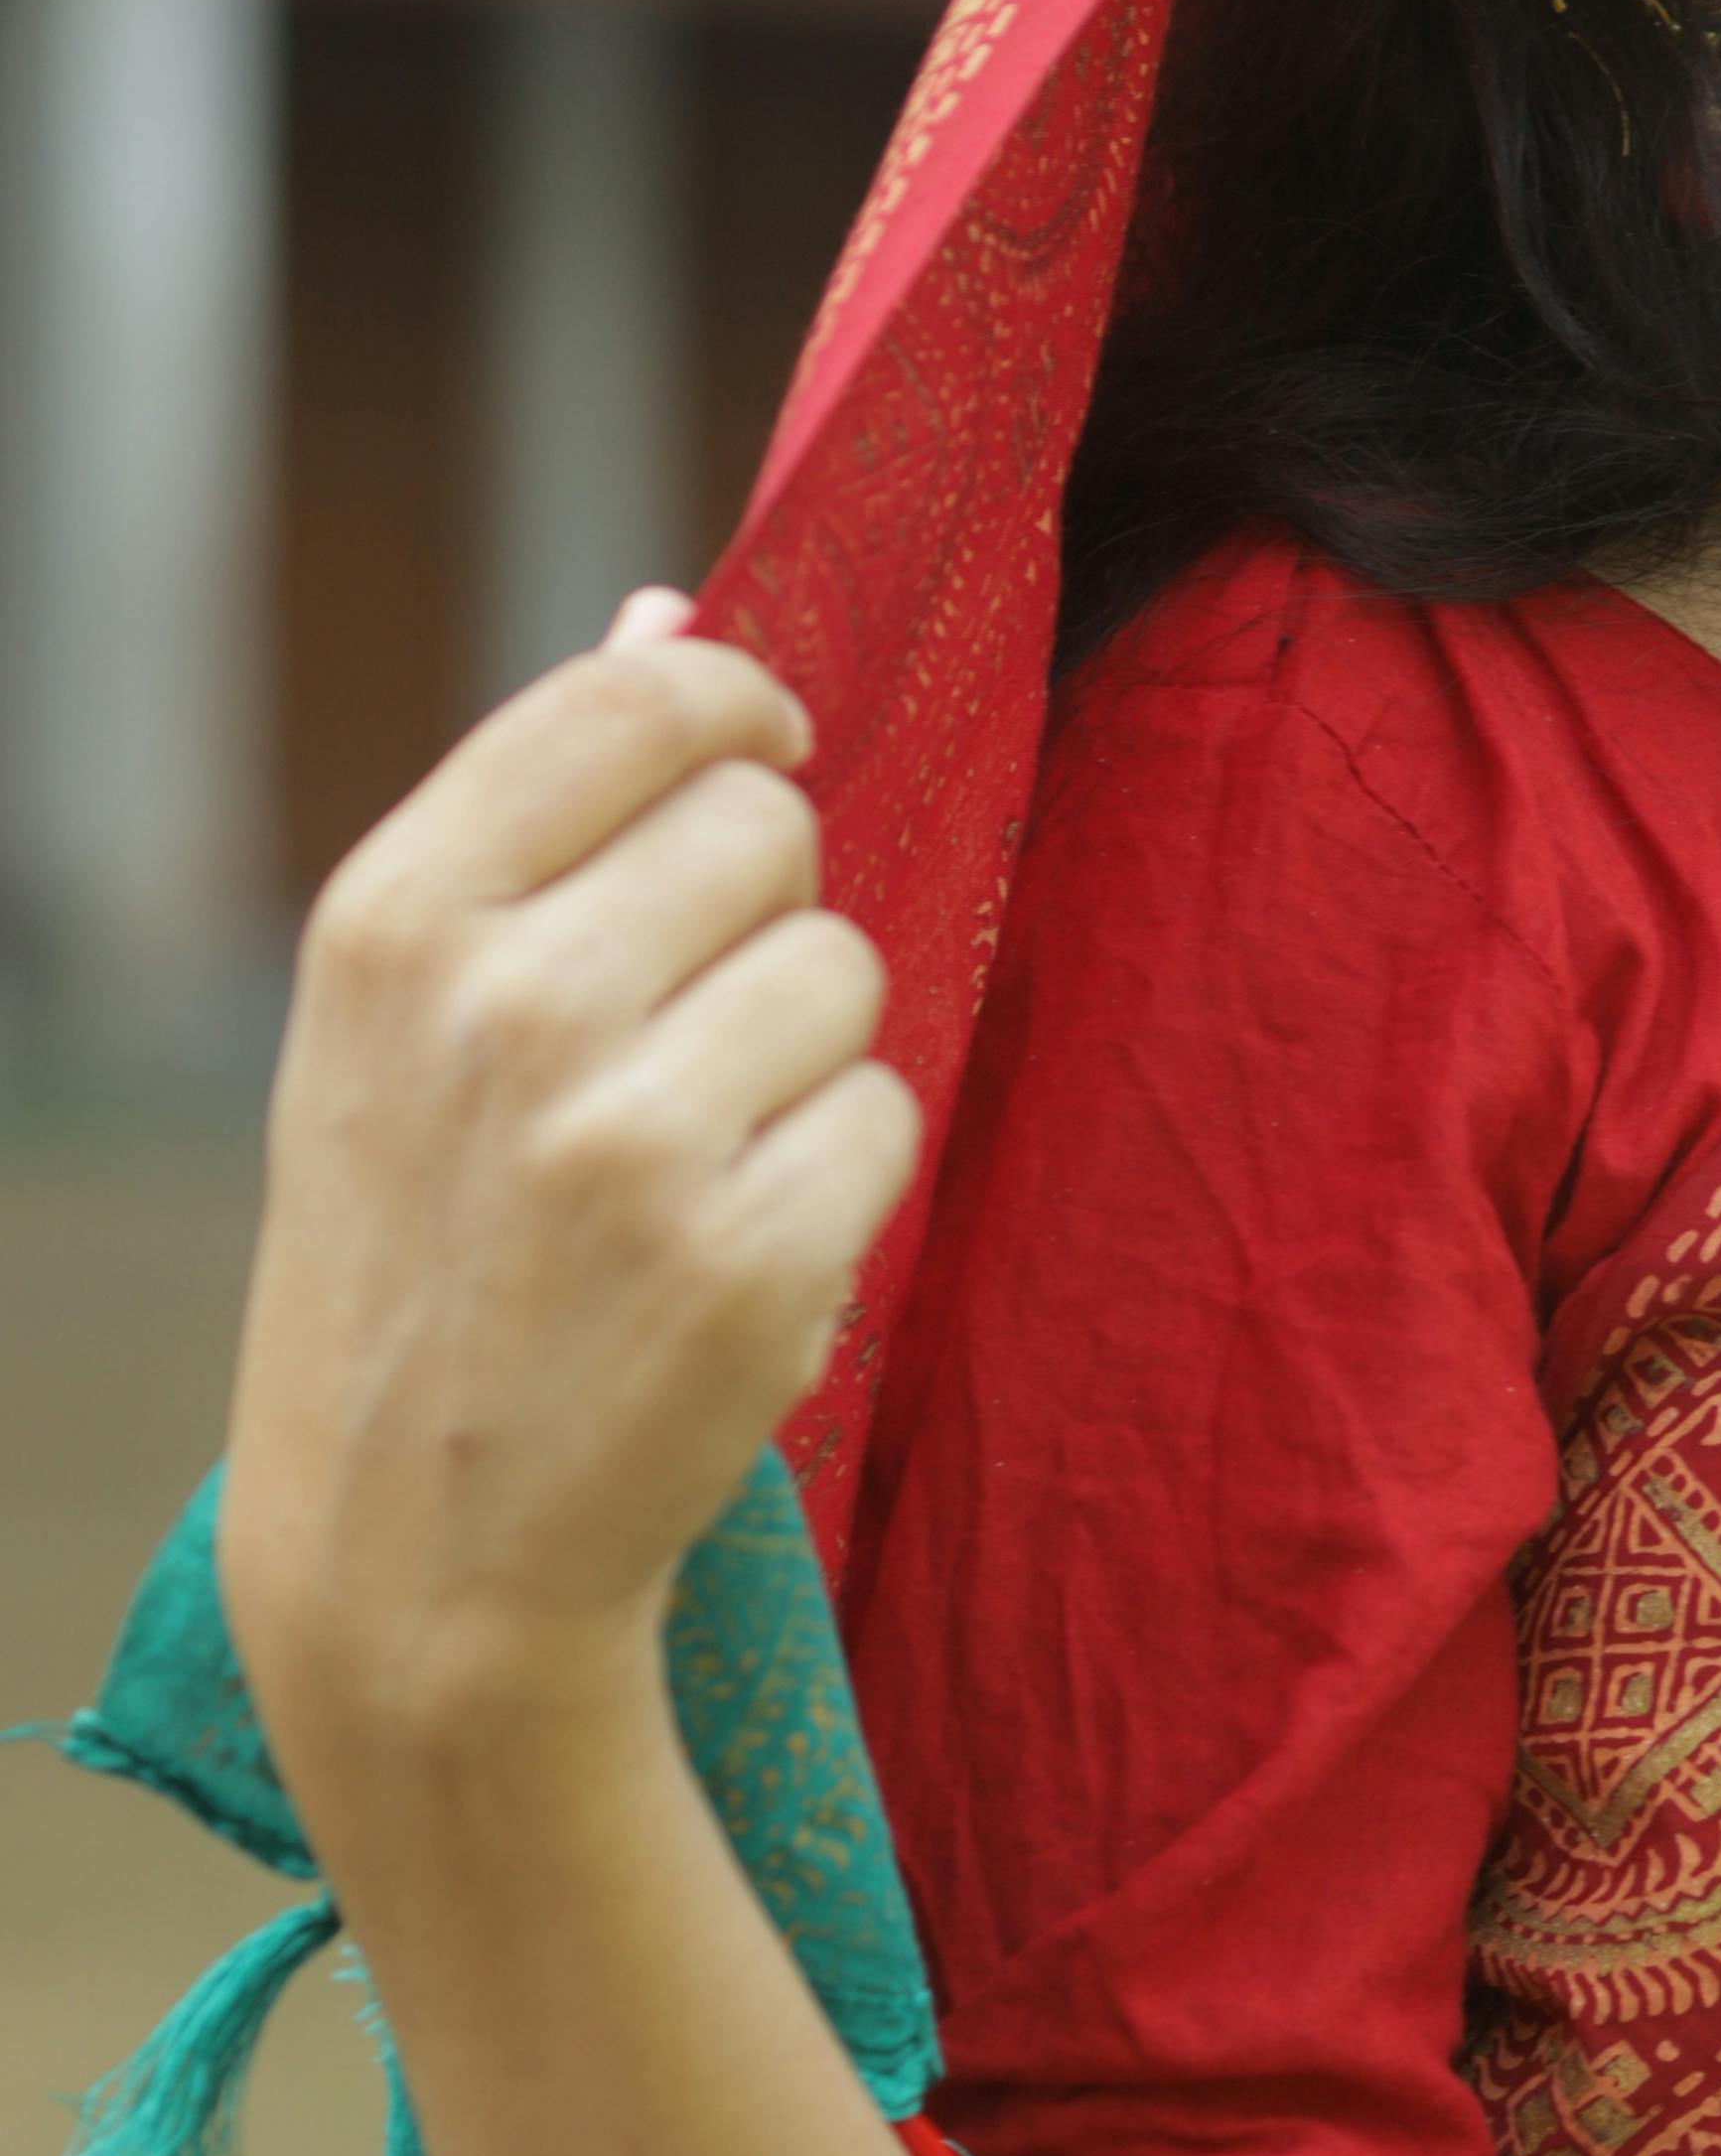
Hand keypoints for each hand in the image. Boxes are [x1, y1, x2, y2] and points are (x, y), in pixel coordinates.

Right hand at [217, 594, 918, 1825]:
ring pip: (846, 968)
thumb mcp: (408, 1019)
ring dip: (807, 1054)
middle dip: (759, 913)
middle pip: (767, 826)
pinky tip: (737, 1250)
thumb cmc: (424, 1249)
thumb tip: (671, 602)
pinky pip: (890, 1115)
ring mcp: (625, 1139)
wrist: (416, 1554)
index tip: (759, 752)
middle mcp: (502, 1010)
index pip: (630, 698)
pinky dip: (843, 1178)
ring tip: (693, 1160)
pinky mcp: (747, 1260)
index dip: (731, 705)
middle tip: (677, 1042)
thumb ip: (545, 808)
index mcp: (396, 921)